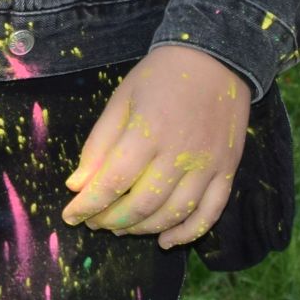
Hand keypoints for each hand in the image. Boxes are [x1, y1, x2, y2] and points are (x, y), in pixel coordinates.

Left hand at [63, 45, 250, 247]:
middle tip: (95, 222)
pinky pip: (210, 213)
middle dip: (111, 220)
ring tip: (122, 228)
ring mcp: (208, 164)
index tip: (71, 216)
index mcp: (148, 130)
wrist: (217, 58)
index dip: (88, 204)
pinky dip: (188, 233)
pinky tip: (166, 241)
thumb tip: (76, 186)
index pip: (113, 180)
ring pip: (173, 214)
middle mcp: (180, 153)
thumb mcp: (122, 99)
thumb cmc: (162, 76)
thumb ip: (99, 144)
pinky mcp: (228, 169)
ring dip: (143, 229)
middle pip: (142, 204)